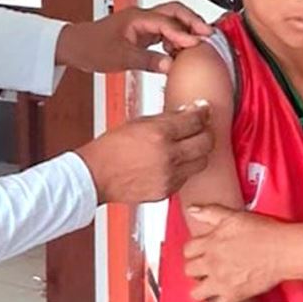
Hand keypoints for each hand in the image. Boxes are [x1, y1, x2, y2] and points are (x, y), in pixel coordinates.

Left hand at [56, 2, 212, 73]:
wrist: (74, 46)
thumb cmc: (91, 47)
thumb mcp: (120, 57)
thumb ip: (147, 60)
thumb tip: (170, 65)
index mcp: (138, 18)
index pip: (167, 22)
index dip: (184, 33)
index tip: (197, 43)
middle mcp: (142, 17)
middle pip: (176, 11)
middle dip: (193, 21)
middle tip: (209, 34)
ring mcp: (143, 24)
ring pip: (172, 20)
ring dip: (186, 29)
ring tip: (197, 43)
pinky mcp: (142, 32)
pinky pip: (165, 30)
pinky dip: (176, 38)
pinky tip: (178, 50)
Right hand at [76, 102, 213, 203]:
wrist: (95, 176)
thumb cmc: (110, 149)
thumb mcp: (138, 122)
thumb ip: (166, 118)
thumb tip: (187, 112)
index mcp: (160, 134)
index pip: (195, 120)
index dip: (203, 112)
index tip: (204, 109)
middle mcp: (168, 156)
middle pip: (206, 142)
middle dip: (207, 132)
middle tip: (203, 127)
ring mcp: (169, 176)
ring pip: (201, 162)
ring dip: (199, 152)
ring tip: (190, 145)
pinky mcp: (167, 192)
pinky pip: (186, 177)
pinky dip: (185, 168)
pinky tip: (175, 162)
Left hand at [184, 205, 284, 301]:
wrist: (283, 249)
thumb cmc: (263, 232)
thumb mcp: (234, 215)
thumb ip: (210, 212)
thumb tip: (193, 209)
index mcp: (211, 242)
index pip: (187, 250)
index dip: (193, 251)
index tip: (200, 252)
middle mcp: (212, 263)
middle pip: (189, 270)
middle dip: (196, 269)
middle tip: (206, 268)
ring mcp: (221, 281)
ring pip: (196, 292)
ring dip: (202, 289)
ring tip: (211, 285)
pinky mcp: (234, 295)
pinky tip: (222, 299)